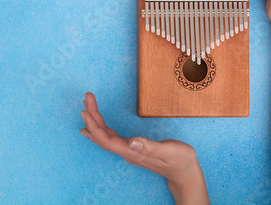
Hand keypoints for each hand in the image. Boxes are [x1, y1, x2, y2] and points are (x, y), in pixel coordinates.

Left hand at [80, 92, 208, 203]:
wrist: (185, 172)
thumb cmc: (180, 161)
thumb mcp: (170, 151)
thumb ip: (151, 147)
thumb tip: (132, 142)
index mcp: (133, 153)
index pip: (106, 140)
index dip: (94, 125)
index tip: (86, 110)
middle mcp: (127, 152)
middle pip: (102, 136)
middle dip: (92, 117)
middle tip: (86, 98)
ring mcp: (128, 150)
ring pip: (105, 135)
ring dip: (95, 120)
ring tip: (86, 105)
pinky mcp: (132, 147)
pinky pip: (110, 137)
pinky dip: (101, 127)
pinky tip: (94, 124)